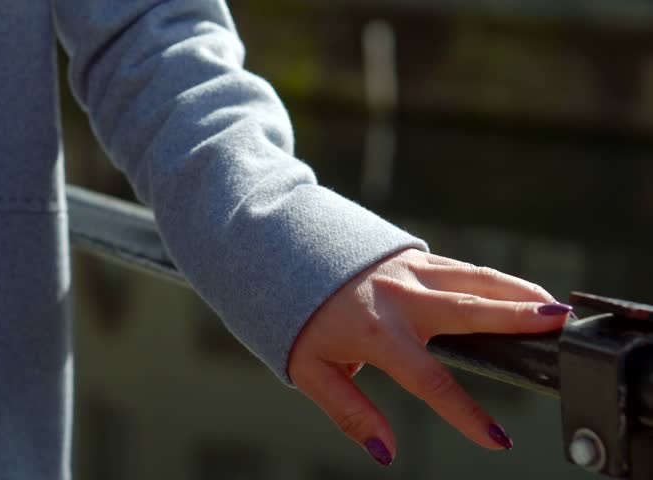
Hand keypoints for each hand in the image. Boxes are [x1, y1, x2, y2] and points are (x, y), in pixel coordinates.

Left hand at [287, 248, 570, 465]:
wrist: (285, 254)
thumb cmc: (300, 320)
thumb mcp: (311, 371)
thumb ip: (350, 411)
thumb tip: (386, 453)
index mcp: (375, 332)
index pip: (428, 380)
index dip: (464, 413)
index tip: (497, 440)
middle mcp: (400, 298)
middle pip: (467, 310)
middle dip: (514, 319)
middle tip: (556, 326)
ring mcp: (411, 272)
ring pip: (475, 280)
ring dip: (518, 292)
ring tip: (557, 310)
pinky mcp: (416, 257)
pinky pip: (464, 268)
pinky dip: (498, 280)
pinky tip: (525, 292)